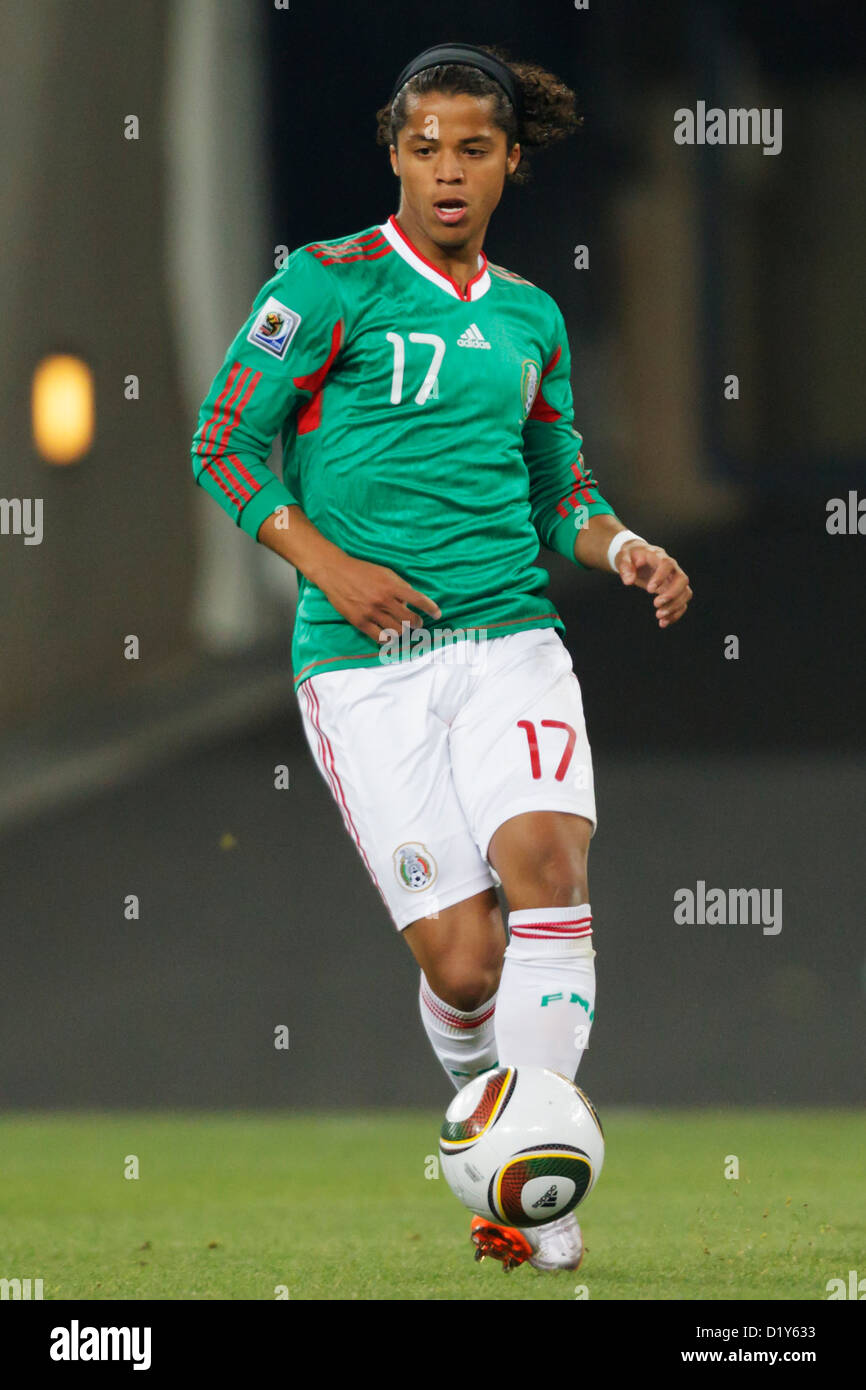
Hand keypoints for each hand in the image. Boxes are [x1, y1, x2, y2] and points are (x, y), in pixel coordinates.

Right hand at [317, 553, 441, 642]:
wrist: (335, 572)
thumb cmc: (361, 571)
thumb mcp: (385, 572)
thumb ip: (400, 585)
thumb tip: (412, 600)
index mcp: (392, 586)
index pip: (418, 600)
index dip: (431, 608)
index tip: (437, 614)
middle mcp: (384, 600)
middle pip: (410, 620)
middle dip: (417, 624)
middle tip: (417, 624)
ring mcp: (371, 613)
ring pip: (397, 631)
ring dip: (403, 632)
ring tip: (402, 629)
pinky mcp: (360, 622)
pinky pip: (380, 638)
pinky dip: (388, 639)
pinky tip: (389, 636)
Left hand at [616, 541, 692, 628]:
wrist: (637, 557)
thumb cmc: (630, 555)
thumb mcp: (623, 556)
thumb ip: (624, 567)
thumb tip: (628, 581)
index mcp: (659, 556)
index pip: (667, 564)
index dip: (661, 576)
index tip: (649, 590)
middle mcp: (671, 568)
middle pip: (682, 579)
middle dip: (672, 594)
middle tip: (656, 604)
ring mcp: (674, 580)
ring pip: (685, 593)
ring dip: (675, 607)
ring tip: (659, 617)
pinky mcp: (674, 591)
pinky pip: (681, 603)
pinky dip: (675, 614)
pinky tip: (663, 622)